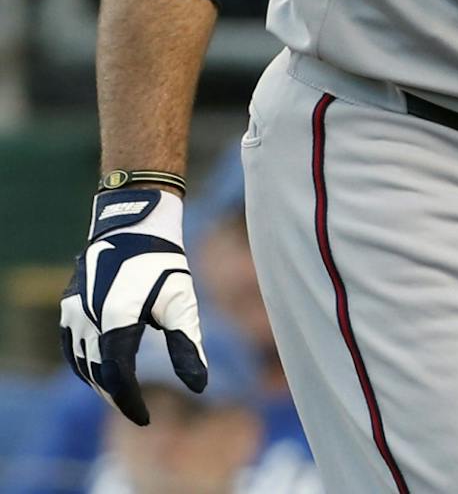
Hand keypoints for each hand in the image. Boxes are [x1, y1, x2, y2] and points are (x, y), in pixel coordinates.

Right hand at [58, 188, 208, 424]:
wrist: (134, 224)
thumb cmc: (164, 262)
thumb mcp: (182, 304)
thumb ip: (188, 347)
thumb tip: (200, 386)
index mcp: (116, 322)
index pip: (118, 377)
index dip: (130, 403)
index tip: (144, 421)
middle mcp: (88, 319)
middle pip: (97, 373)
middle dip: (115, 396)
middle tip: (134, 410)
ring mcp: (73, 312)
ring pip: (80, 361)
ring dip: (98, 382)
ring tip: (118, 394)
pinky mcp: (68, 304)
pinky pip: (70, 344)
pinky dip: (82, 363)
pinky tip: (98, 369)